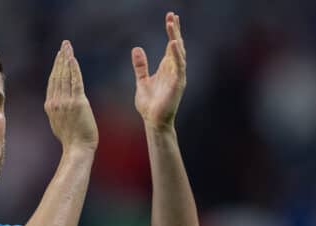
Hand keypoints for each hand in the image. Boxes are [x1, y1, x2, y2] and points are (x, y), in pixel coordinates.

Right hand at [45, 41, 97, 151]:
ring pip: (65, 76)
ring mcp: (65, 102)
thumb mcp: (58, 123)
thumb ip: (58, 111)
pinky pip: (75, 82)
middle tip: (64, 45)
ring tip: (67, 47)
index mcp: (50, 106)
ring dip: (66, 59)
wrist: (77, 148)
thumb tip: (58, 105)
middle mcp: (55, 102)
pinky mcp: (78, 103)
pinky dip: (74, 69)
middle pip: (57, 75)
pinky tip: (72, 59)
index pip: (52, 82)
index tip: (59, 56)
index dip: (56, 67)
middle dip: (60, 58)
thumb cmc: (72, 140)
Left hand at [132, 12, 186, 130]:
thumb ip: (141, 66)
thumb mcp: (141, 81)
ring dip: (175, 38)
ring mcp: (177, 77)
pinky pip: (178, 67)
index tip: (170, 17)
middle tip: (172, 15)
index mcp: (166, 69)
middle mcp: (174, 70)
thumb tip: (136, 49)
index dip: (171, 32)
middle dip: (175, 30)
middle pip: (176, 46)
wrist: (153, 121)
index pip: (170, 46)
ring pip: (179, 53)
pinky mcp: (177, 85)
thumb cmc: (150, 105)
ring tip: (172, 23)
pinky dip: (176, 55)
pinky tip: (173, 43)